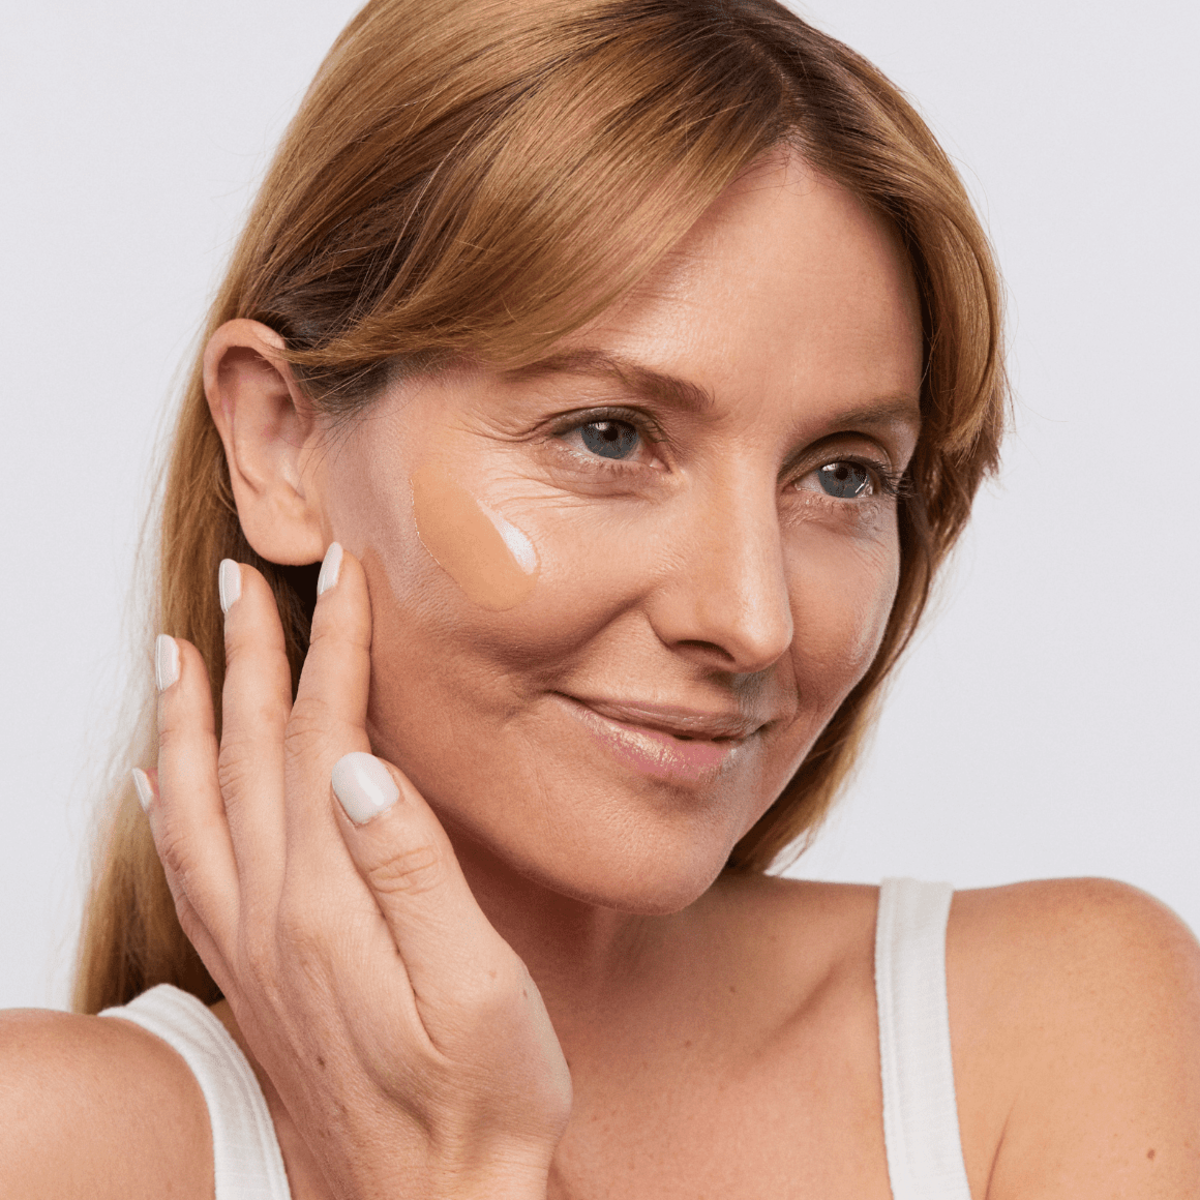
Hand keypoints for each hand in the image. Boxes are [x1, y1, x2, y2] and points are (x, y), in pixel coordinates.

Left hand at [140, 544, 571, 1199]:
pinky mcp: (254, 977)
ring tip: (180, 649)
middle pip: (245, 754)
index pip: (318, 739)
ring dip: (187, 717)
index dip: (331, 650)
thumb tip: (357, 762)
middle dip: (248, 655)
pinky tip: (156, 777)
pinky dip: (164, 808)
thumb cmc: (482, 1102)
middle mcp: (272, 916)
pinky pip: (186, 871)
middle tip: (246, 579)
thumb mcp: (476, 987)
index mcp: (328, 903)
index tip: (341, 577)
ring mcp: (252, 948)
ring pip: (196, 803)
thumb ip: (412, 870)